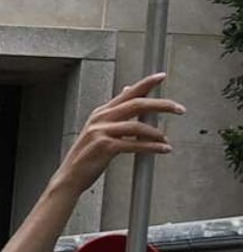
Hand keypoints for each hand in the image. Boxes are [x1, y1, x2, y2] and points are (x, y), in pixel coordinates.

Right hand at [50, 72, 178, 197]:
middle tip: (179, 109)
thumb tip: (128, 94)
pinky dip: (152, 147)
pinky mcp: (105, 147)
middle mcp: (101, 118)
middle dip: (162, 105)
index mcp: (101, 112)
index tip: (161, 76)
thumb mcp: (99, 129)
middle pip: (137, 104)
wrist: (71, 175)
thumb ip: (116, 113)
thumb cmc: (88, 154)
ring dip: (157, 133)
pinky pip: (135, 145)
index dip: (146, 83)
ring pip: (138, 126)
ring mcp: (101, 132)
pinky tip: (162, 149)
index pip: (128, 93)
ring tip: (165, 139)